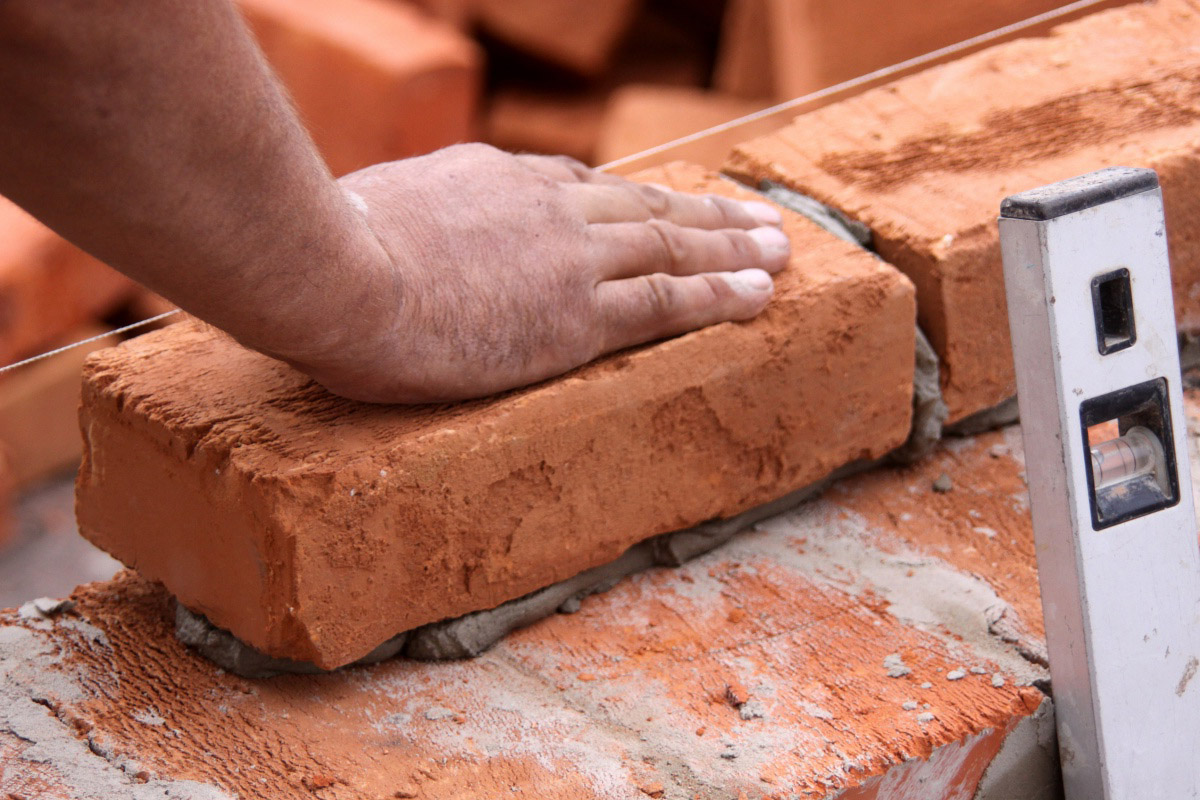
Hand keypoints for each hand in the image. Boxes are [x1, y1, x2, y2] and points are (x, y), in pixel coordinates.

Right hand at [300, 144, 790, 402]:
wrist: (332, 273)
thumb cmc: (321, 249)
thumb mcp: (367, 208)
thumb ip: (399, 220)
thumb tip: (380, 231)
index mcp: (492, 179)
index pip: (578, 187)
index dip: (631, 198)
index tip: (662, 202)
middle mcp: (544, 207)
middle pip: (643, 205)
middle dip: (705, 212)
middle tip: (755, 217)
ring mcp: (567, 258)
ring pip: (671, 244)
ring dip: (731, 248)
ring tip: (779, 249)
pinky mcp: (576, 316)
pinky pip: (666, 301)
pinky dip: (720, 295)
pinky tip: (760, 295)